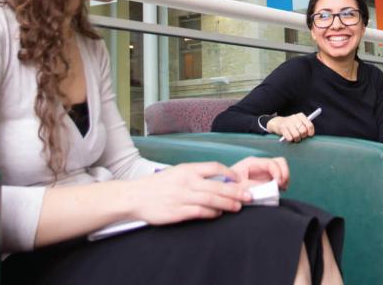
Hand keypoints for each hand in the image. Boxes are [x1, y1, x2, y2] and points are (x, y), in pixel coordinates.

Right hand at [130, 162, 251, 225]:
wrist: (134, 196)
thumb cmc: (157, 185)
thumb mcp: (176, 173)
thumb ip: (195, 175)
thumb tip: (217, 179)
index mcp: (187, 169)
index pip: (214, 167)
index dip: (229, 173)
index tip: (239, 179)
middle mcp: (186, 182)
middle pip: (217, 185)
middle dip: (236, 191)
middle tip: (248, 196)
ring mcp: (182, 197)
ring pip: (211, 199)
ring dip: (227, 203)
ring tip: (238, 206)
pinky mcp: (177, 212)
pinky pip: (200, 212)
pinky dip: (212, 213)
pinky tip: (218, 214)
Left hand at [230, 156, 289, 189]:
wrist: (222, 193)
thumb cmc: (227, 186)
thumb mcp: (237, 187)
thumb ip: (252, 186)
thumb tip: (268, 188)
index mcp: (252, 163)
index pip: (271, 162)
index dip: (278, 172)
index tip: (278, 184)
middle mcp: (259, 165)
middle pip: (279, 162)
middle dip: (284, 173)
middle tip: (281, 186)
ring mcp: (263, 173)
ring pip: (281, 170)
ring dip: (284, 179)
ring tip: (281, 189)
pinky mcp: (265, 181)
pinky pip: (278, 179)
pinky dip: (281, 184)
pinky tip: (278, 191)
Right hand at [266, 112, 314, 142]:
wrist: (277, 122)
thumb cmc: (291, 125)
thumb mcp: (299, 122)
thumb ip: (305, 126)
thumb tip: (311, 135)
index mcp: (301, 116)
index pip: (310, 125)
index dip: (310, 132)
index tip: (309, 135)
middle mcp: (294, 117)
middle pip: (303, 131)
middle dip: (302, 136)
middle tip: (300, 137)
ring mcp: (288, 122)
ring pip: (296, 135)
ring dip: (296, 139)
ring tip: (295, 138)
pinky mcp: (282, 127)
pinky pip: (289, 138)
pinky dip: (290, 139)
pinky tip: (289, 137)